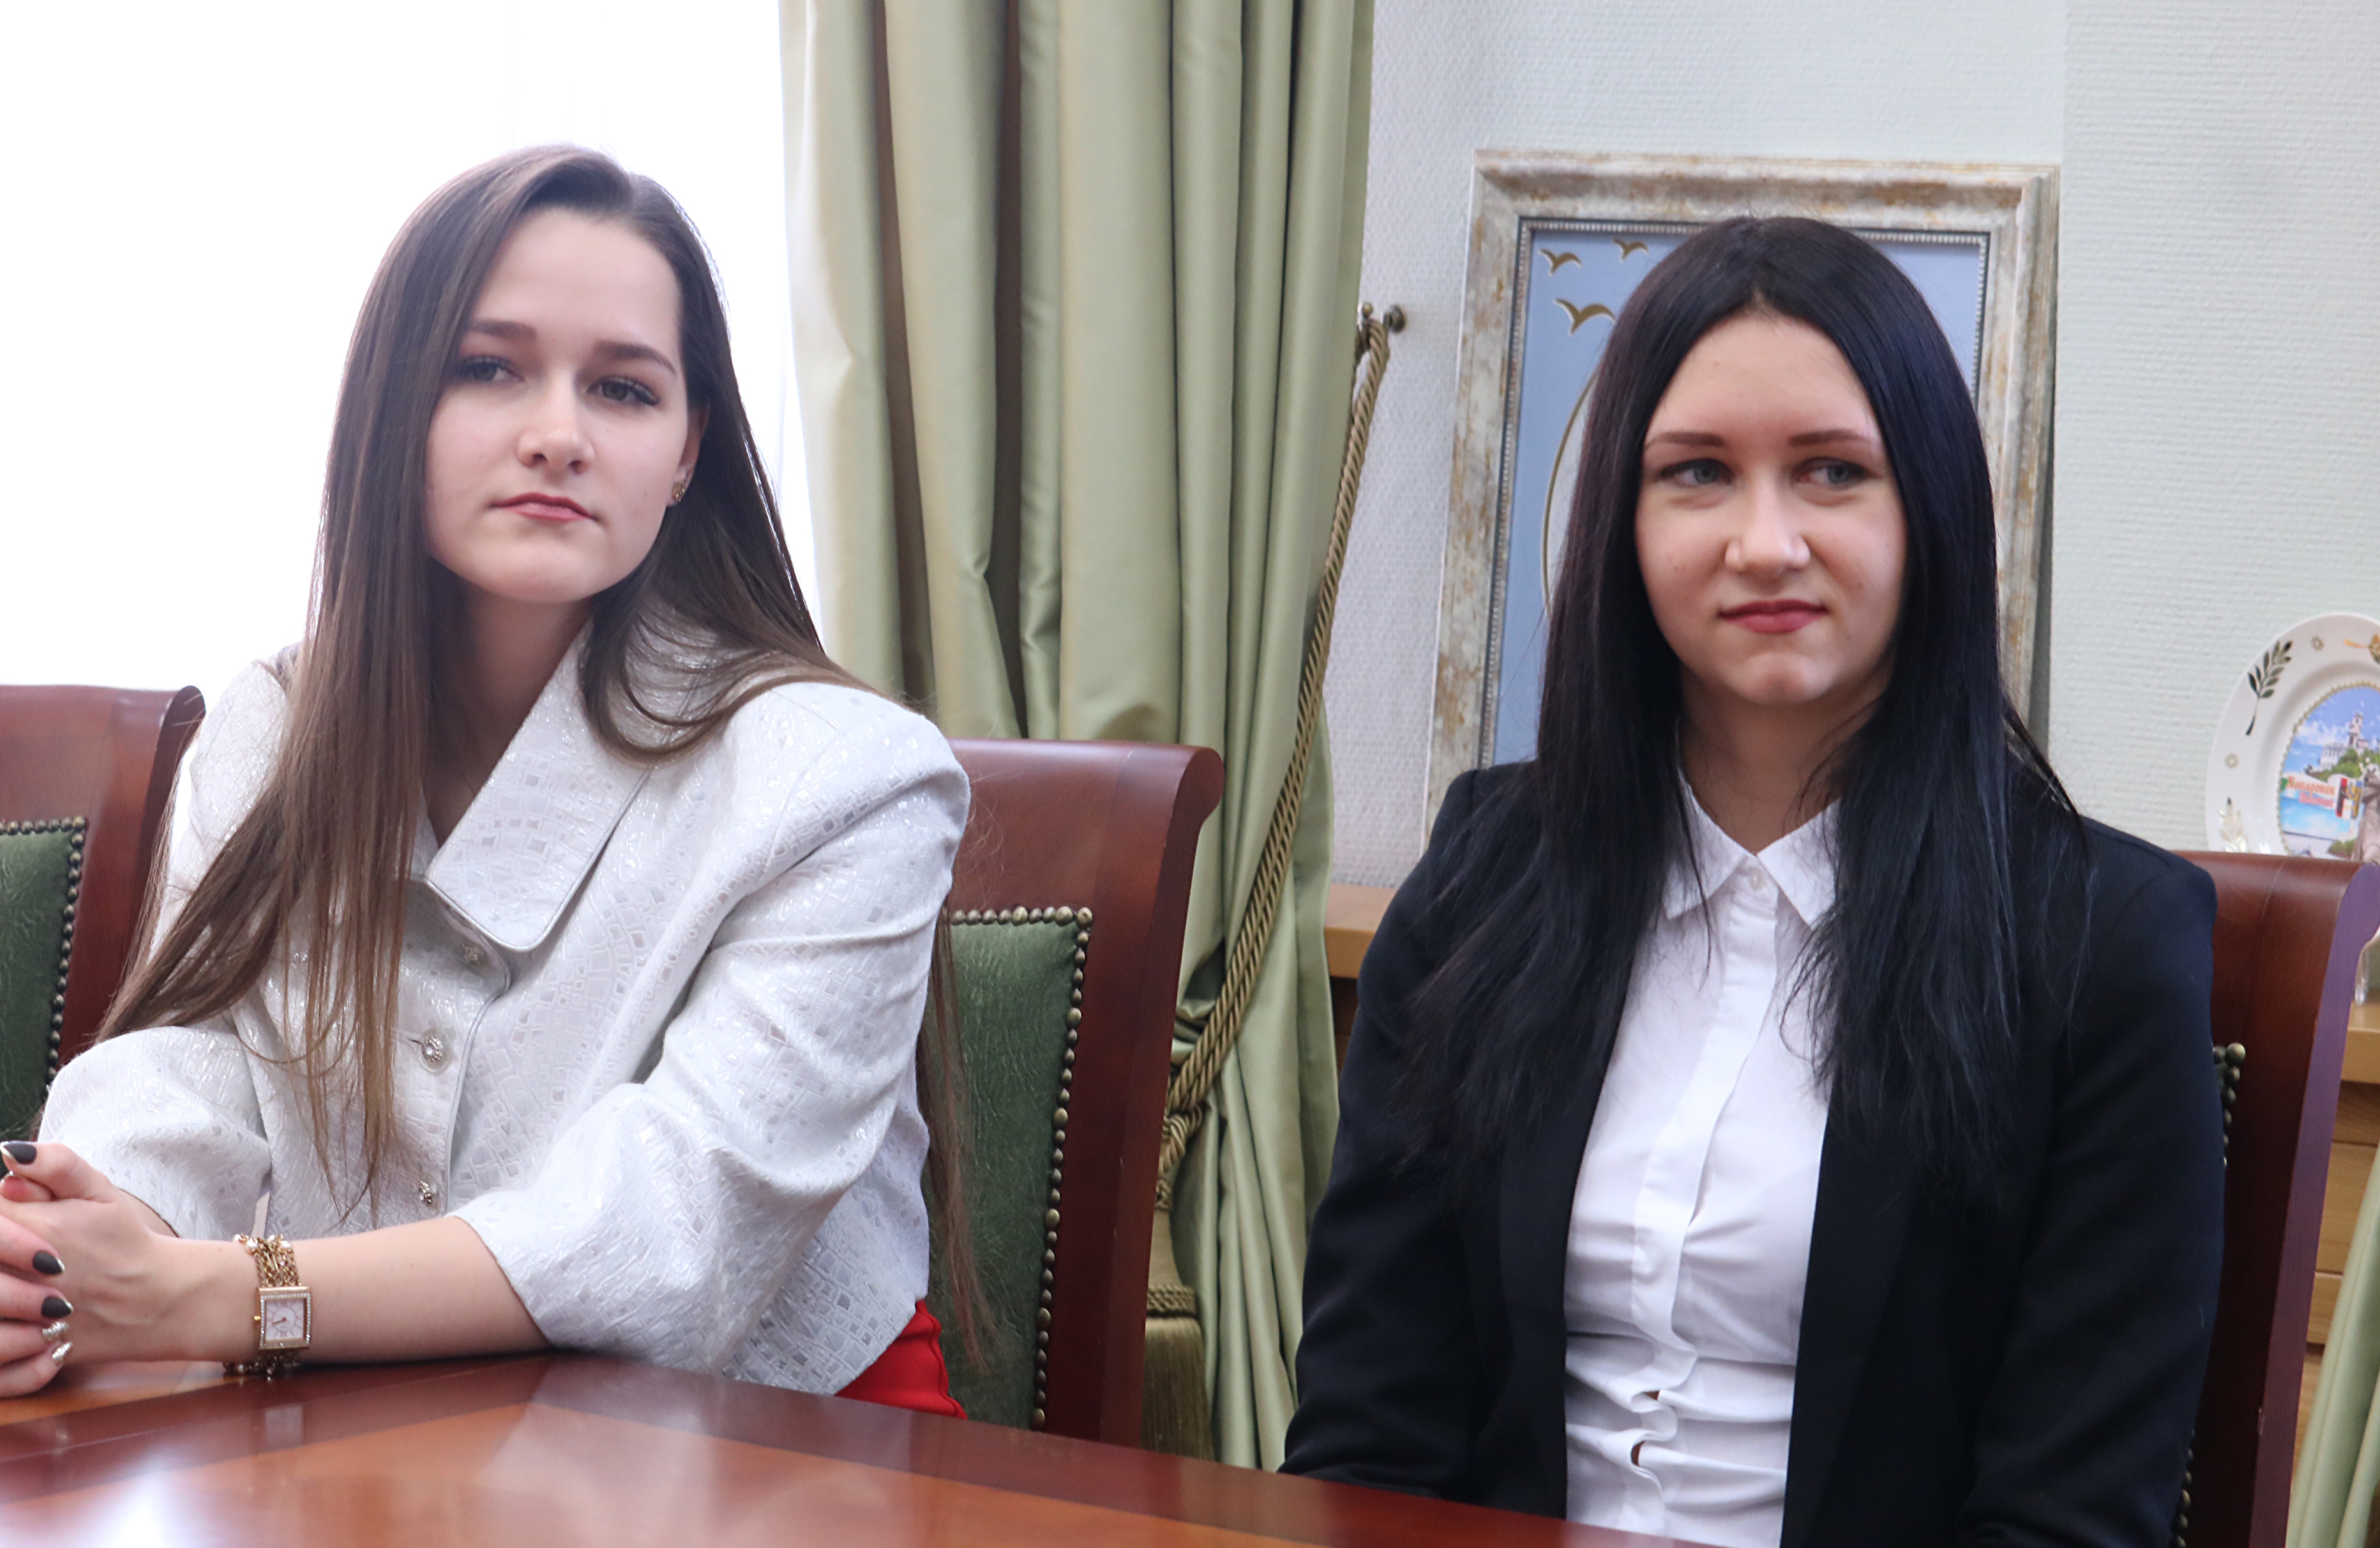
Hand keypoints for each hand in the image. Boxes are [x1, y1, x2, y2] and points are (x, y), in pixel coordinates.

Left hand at [0, 1142, 246, 1393]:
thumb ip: (56, 1164)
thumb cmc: (125, 1242)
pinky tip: (12, 1322)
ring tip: (11, 1284)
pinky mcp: (34, 1350)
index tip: (16, 1214)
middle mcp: (31, 1274)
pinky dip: (2, 1340)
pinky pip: (0, 1354)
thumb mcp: (100, 1192)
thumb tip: (9, 1154)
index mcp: (42, 1228)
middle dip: (0, 1258)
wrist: (161, 1299)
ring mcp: (31, 1316)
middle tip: (19, 1259)